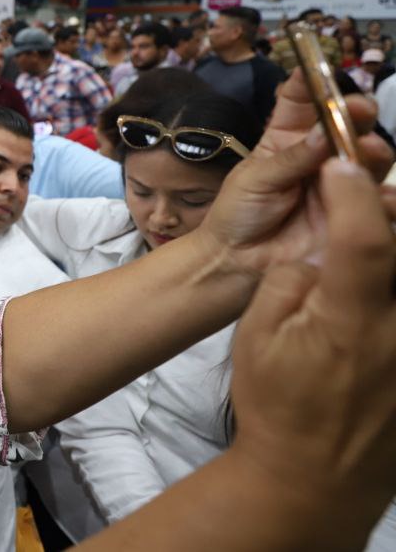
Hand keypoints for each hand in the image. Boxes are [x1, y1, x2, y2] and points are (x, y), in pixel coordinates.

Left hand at [196, 68, 392, 277]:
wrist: (238, 263)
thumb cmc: (238, 213)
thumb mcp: (254, 180)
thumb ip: (290, 158)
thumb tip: (324, 131)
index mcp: (287, 138)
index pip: (302, 100)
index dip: (312, 81)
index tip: (319, 68)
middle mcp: (319, 155)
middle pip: (345, 124)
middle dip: (355, 112)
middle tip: (360, 110)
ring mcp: (339, 183)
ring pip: (368, 157)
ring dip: (373, 149)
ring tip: (370, 149)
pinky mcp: (352, 213)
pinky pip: (376, 200)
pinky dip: (383, 196)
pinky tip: (381, 196)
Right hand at [227, 158, 395, 546]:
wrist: (313, 475)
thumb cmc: (277, 404)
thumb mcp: (257, 336)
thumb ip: (288, 282)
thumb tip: (316, 252)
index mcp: (350, 322)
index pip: (364, 238)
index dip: (353, 191)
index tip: (339, 164)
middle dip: (388, 207)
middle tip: (363, 185)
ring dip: (389, 240)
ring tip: (370, 222)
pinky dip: (388, 276)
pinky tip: (371, 269)